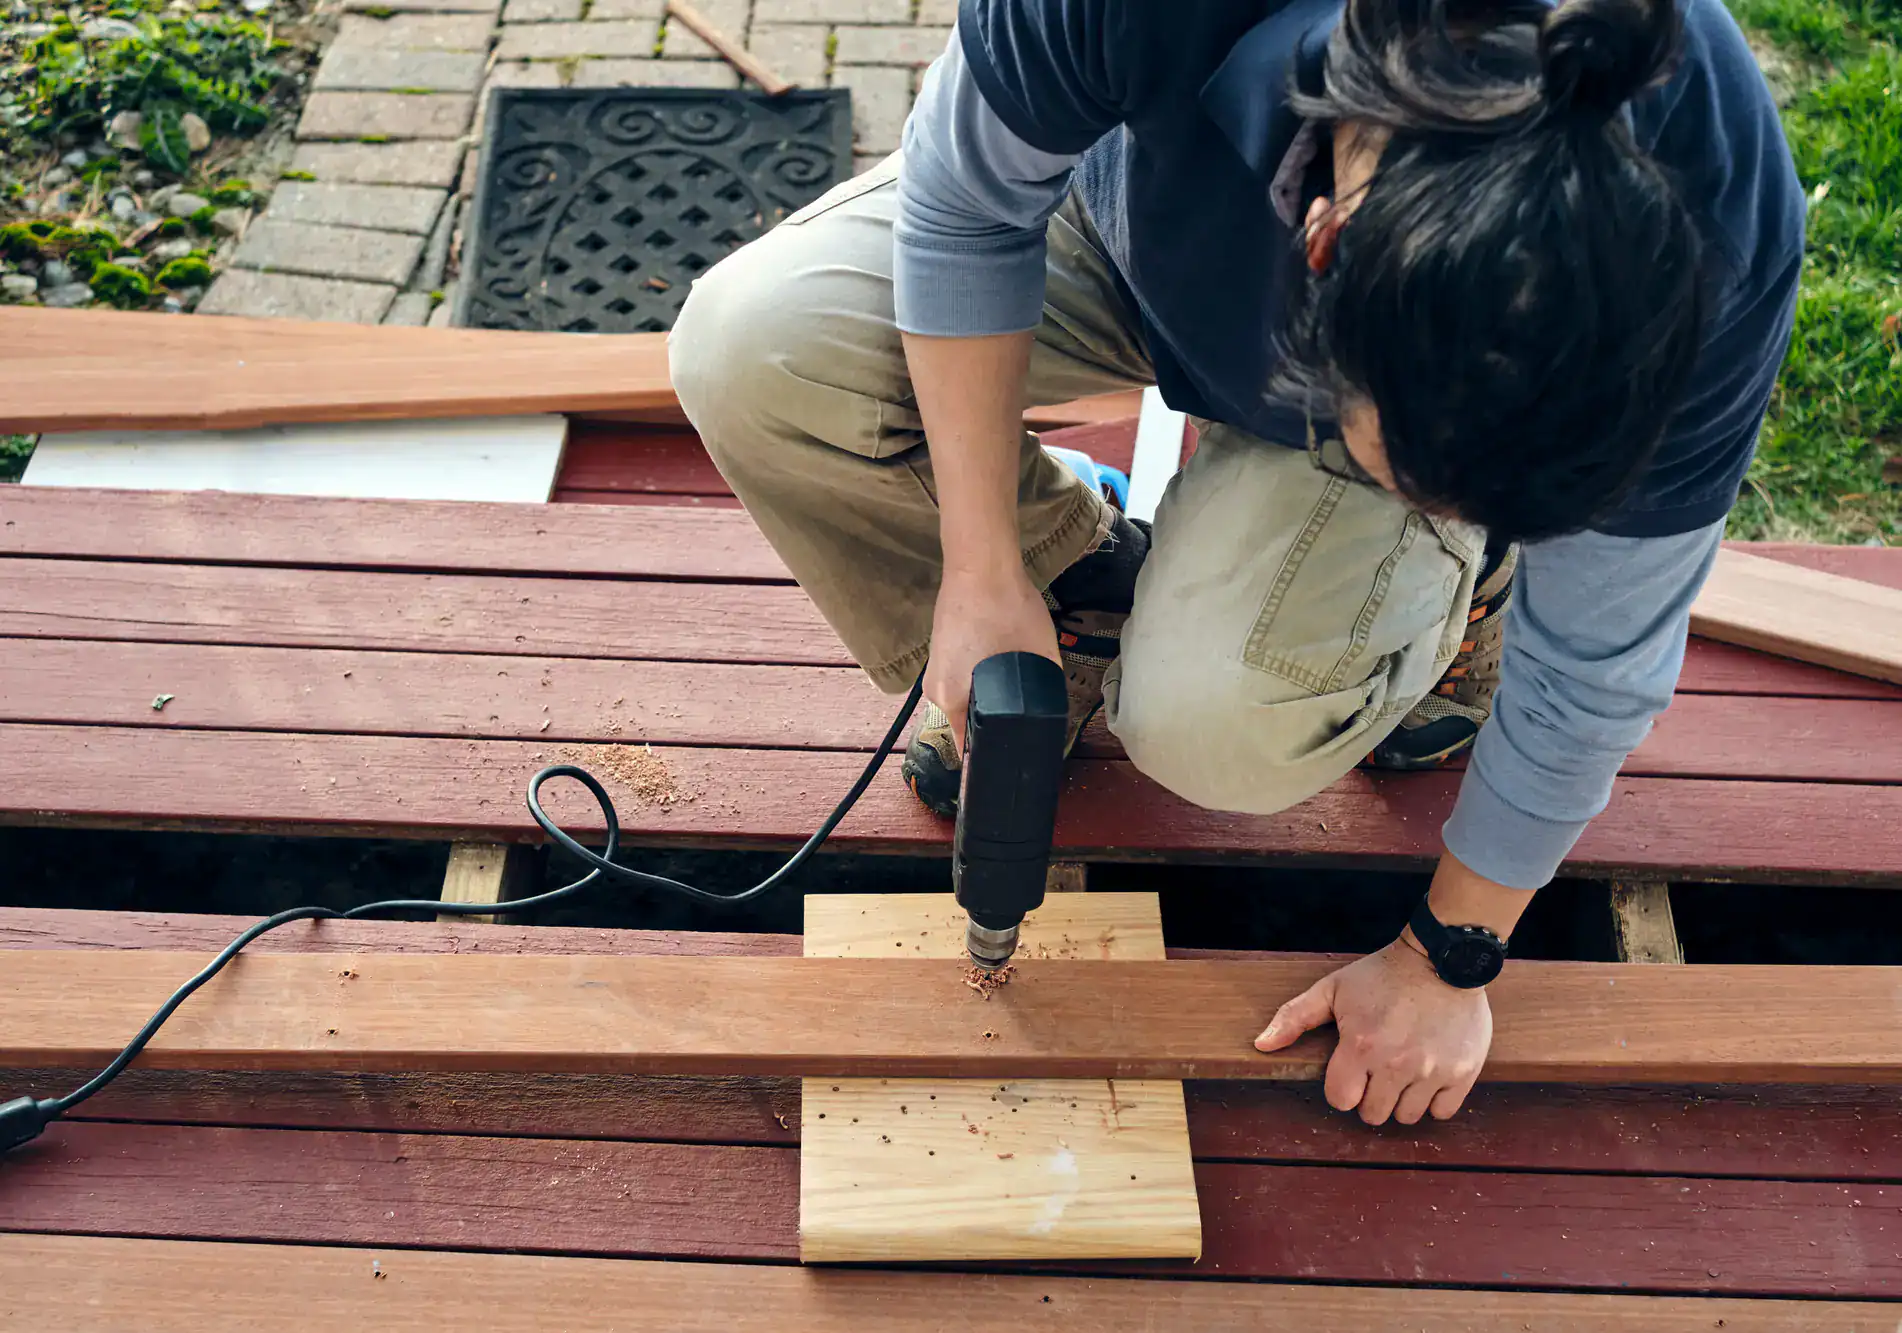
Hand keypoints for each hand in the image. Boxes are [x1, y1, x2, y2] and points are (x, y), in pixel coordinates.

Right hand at [924, 564, 1060, 753]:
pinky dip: (979, 678)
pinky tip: (1000, 665)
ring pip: (965, 699)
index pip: (971, 747)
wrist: (981, 565)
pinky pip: (961, 678)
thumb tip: (1048, 713)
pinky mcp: (940, 651)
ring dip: (987, 698)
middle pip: (968, 722)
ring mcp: (935, 669)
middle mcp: (935, 691)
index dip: (996, 753)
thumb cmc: (1009, 611)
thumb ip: (1042, 691)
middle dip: (995, 723)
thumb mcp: (1041, 656)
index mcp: (950, 700)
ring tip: (1016, 690)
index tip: (1019, 753)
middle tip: (1026, 719)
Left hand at [1255, 939, 1492, 1125]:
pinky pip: (1442, 1111)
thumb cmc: (1383, 975)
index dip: (1341, 1088)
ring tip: (1402, 1073)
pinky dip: (1434, 1101)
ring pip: (1407, 1117)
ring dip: (1401, 1101)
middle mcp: (1396, 1063)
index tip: (1350, 1072)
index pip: (1340, 1100)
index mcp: (1361, 1046)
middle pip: (1373, 1114)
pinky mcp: (1463, 1072)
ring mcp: (1432, 1070)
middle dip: (1370, 1096)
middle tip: (1377, 1071)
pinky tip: (1427, 1076)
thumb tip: (1261, 1045)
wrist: (1442, 959)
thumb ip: (1294, 1018)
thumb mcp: (1332, 989)